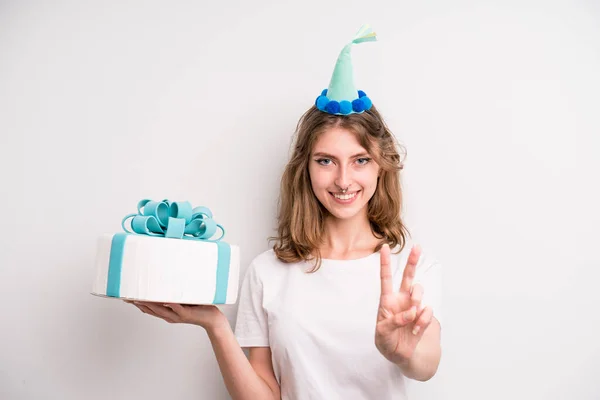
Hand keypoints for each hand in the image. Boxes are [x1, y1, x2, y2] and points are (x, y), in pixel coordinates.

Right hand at [125, 300, 228, 331]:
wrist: (212, 319)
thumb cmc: (199, 307)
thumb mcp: (184, 299)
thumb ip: (174, 293)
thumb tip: (167, 280)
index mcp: (167, 312)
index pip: (148, 308)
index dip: (137, 303)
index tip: (126, 297)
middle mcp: (169, 315)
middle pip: (149, 309)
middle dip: (137, 303)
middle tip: (126, 296)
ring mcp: (177, 315)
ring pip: (159, 309)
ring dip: (149, 303)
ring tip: (138, 298)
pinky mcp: (186, 313)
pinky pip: (177, 308)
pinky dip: (171, 303)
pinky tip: (165, 299)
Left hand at [375, 244, 432, 364]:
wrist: (401, 354)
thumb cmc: (386, 340)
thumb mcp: (382, 333)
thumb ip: (393, 321)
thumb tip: (411, 312)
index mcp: (387, 300)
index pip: (385, 278)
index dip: (385, 263)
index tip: (383, 247)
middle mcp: (401, 299)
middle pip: (408, 276)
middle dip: (412, 261)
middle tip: (417, 247)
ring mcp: (414, 306)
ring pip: (419, 291)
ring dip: (417, 300)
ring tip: (412, 317)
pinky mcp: (423, 315)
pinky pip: (427, 311)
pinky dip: (422, 321)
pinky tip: (415, 330)